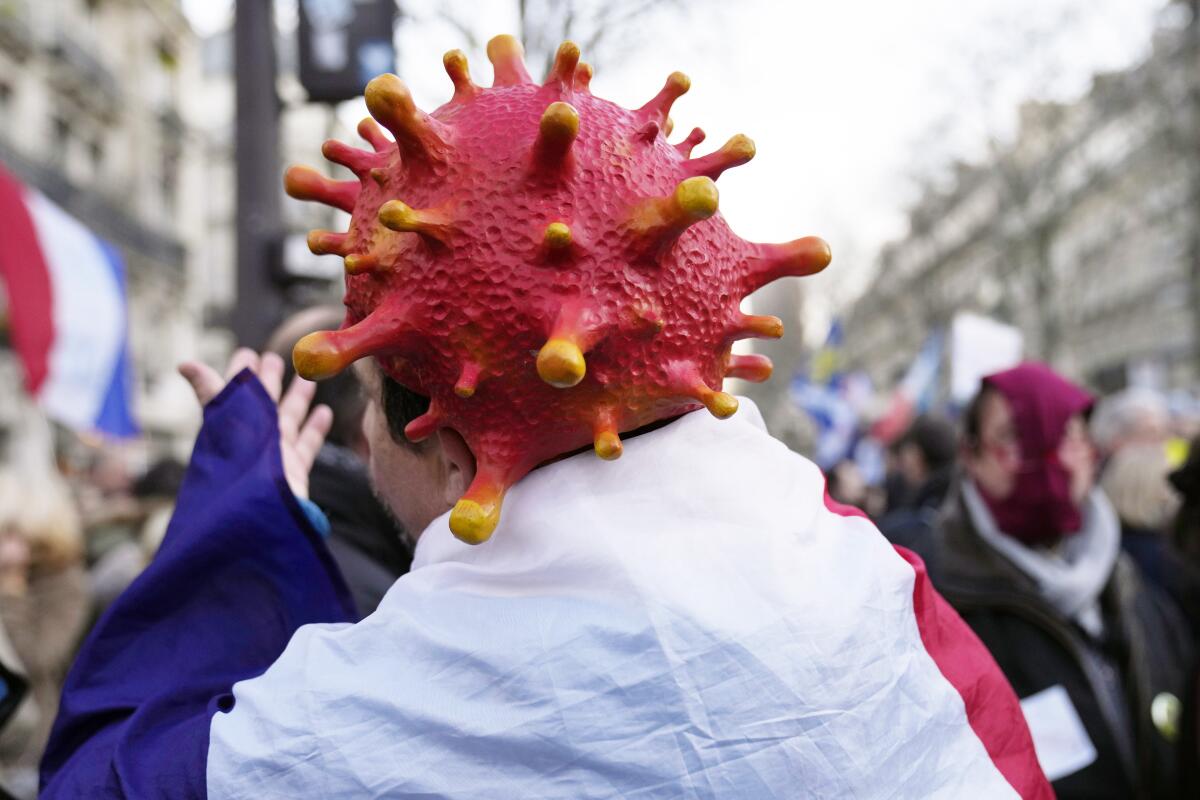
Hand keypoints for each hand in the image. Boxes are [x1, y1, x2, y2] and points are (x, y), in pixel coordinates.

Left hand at [178, 349, 332, 498]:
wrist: (260, 512)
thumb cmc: (239, 466)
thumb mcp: (224, 421)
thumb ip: (210, 391)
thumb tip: (183, 363)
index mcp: (232, 428)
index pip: (235, 394)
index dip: (240, 374)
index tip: (247, 354)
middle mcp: (252, 440)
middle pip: (262, 405)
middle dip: (268, 380)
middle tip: (274, 358)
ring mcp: (274, 455)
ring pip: (288, 420)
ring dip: (297, 398)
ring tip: (306, 379)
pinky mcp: (293, 471)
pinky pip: (306, 446)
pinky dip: (315, 429)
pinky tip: (325, 412)